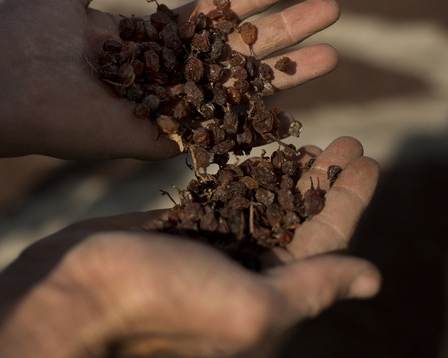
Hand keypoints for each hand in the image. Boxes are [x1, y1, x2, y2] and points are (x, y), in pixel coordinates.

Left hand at [0, 0, 339, 171]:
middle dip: (283, 30)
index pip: (212, 16)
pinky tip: (290, 107)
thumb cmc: (22, 35)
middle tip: (332, 11)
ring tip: (330, 52)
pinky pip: (211, 132)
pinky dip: (249, 121)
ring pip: (235, 90)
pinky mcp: (156, 141)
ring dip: (282, 73)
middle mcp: (164, 74)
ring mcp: (164, 109)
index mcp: (147, 39)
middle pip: (236, 50)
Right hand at [0, 137, 379, 357]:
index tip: (370, 160)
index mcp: (268, 297)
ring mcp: (209, 248)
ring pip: (263, 203)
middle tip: (348, 142)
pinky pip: (223, 195)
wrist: (75, 292)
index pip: (326, 243)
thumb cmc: (162, 305)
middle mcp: (244, 274)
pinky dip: (244, 171)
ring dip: (290, 172)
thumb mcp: (249, 306)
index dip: (349, 201)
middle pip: (299, 219)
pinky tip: (257, 148)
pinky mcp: (178, 227)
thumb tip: (372, 279)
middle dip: (325, 182)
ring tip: (311, 140)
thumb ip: (310, 289)